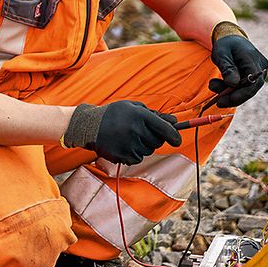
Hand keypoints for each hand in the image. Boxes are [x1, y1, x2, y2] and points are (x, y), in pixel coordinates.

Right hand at [64, 101, 181, 165]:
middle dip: (154, 138)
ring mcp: (129, 144)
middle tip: (142, 133)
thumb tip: (175, 121)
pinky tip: (123, 144)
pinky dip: (134, 153)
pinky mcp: (123, 155)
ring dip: (143, 146)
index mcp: (140, 115)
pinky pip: (137, 159)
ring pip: (148, 151)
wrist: (90, 125)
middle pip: (158, 142)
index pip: (165, 128)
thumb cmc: (114, 114)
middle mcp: (136, 130)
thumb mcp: (133, 107)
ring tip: (128, 137)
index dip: (174, 136)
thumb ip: (154, 114)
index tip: (177, 140)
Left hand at [209, 22, 267, 107]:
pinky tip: (220, 86)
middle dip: (232, 96)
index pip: (253, 84)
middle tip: (216, 101)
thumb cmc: (225, 44)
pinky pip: (245, 87)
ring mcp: (260, 72)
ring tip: (213, 85)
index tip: (222, 101)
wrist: (230, 38)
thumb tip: (233, 84)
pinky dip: (232, 89)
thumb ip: (227, 68)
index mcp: (254, 60)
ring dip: (230, 92)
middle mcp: (262, 67)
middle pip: (250, 89)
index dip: (239, 95)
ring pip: (247, 89)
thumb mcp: (222, 54)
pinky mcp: (255, 76)